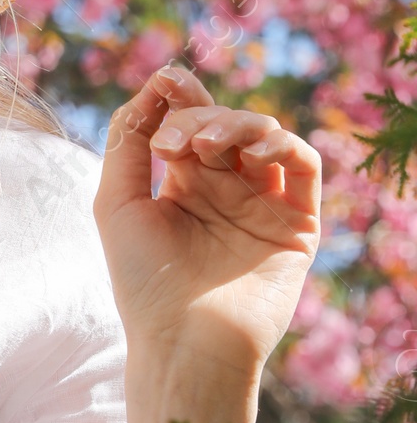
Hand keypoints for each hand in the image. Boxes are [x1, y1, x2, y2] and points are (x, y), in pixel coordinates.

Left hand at [95, 63, 320, 393]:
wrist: (184, 342)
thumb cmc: (143, 280)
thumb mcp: (116, 203)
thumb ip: (128, 143)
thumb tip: (151, 88)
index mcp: (184, 185)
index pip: (190, 121)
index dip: (180, 95)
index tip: (165, 80)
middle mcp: (226, 191)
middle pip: (224, 124)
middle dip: (200, 116)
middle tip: (174, 142)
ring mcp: (263, 205)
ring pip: (265, 136)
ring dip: (237, 125)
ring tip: (204, 147)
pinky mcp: (296, 225)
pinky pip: (305, 167)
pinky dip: (285, 145)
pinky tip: (254, 153)